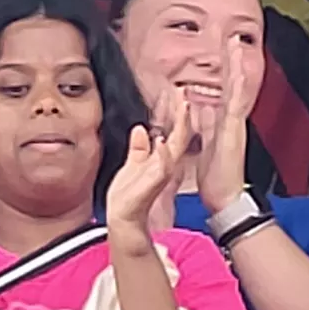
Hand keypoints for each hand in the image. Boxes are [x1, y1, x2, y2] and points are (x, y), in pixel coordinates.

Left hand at [104, 86, 197, 243]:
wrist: (123, 217)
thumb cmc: (129, 194)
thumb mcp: (133, 163)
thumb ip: (139, 147)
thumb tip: (141, 129)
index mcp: (161, 159)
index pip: (174, 132)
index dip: (178, 113)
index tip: (180, 93)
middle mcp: (165, 164)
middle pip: (180, 135)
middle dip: (183, 114)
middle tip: (185, 93)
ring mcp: (161, 173)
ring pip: (175, 146)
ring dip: (180, 127)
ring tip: (184, 108)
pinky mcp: (154, 182)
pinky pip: (162, 166)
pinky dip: (164, 154)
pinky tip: (162, 141)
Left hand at [192, 37, 258, 211]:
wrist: (224, 197)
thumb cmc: (215, 176)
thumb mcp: (203, 144)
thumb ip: (202, 126)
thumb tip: (198, 110)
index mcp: (221, 122)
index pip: (222, 89)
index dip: (223, 70)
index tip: (222, 50)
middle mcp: (230, 120)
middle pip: (232, 83)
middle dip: (232, 60)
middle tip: (232, 37)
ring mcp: (235, 124)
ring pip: (237, 88)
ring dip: (237, 66)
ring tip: (235, 43)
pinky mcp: (235, 132)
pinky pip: (237, 105)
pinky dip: (240, 88)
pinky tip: (239, 72)